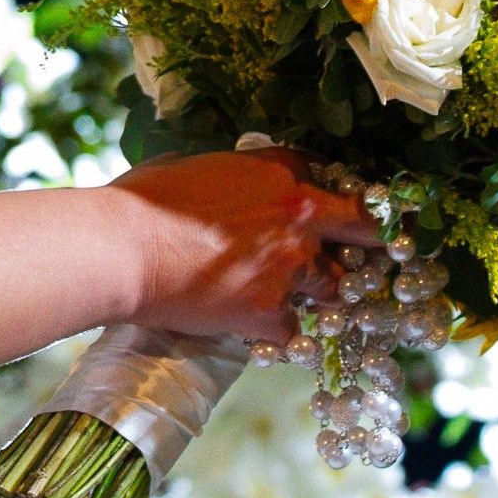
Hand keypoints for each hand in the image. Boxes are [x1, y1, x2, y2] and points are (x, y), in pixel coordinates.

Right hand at [105, 146, 382, 345]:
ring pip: (335, 288)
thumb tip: (226, 182)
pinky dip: (278, 330)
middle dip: (371, 242)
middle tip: (375, 253)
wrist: (122, 250)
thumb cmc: (143, 200)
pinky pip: (292, 329)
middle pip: (364, 229)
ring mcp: (290, 268)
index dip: (330, 195)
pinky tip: (258, 328)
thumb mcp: (192, 166)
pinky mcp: (270, 312)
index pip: (331, 177)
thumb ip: (229, 176)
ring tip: (304, 299)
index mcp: (280, 172)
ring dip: (322, 293)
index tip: (332, 207)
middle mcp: (299, 218)